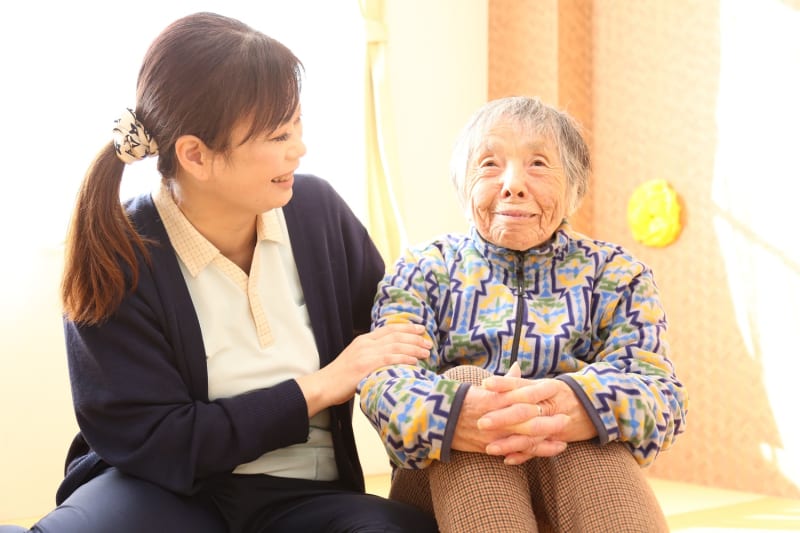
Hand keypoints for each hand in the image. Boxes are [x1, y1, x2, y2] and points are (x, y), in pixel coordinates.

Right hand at [296, 323, 430, 414]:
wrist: (324, 385)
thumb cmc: (340, 378)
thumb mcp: (355, 359)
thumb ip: (370, 355)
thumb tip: (389, 358)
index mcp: (363, 340)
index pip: (389, 329)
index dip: (406, 328)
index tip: (420, 329)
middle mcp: (366, 343)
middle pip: (395, 335)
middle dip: (414, 338)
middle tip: (429, 342)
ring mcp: (366, 354)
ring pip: (395, 346)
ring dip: (414, 348)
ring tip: (427, 351)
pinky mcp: (366, 365)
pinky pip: (390, 359)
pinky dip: (404, 358)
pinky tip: (415, 361)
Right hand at [449, 363, 566, 456]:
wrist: (437, 420)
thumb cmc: (462, 400)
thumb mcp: (483, 388)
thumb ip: (504, 381)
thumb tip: (518, 366)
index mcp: (495, 398)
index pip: (523, 397)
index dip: (541, 398)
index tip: (556, 397)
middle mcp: (496, 416)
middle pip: (527, 420)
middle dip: (548, 422)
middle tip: (565, 420)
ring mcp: (492, 434)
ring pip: (523, 440)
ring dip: (545, 442)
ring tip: (562, 442)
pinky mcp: (488, 447)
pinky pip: (512, 452)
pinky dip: (529, 455)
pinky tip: (542, 455)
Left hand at [478, 374, 596, 463]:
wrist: (598, 405)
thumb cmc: (563, 394)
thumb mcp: (546, 385)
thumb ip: (525, 382)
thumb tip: (508, 369)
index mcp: (545, 386)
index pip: (522, 384)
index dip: (503, 384)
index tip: (484, 385)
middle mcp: (550, 402)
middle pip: (524, 409)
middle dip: (502, 417)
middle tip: (481, 422)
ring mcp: (555, 421)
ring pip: (531, 433)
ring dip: (510, 442)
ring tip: (490, 447)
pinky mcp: (559, 438)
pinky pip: (540, 448)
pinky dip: (524, 454)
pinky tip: (507, 459)